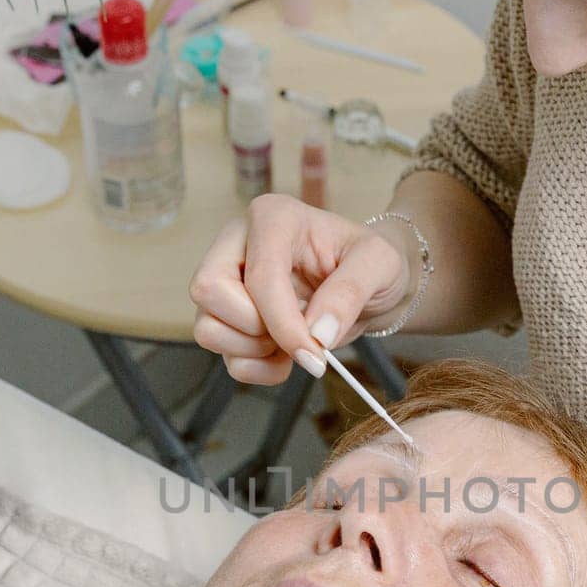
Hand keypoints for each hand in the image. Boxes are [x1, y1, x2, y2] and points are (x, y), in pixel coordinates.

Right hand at [187, 194, 412, 384]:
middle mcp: (238, 244)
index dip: (283, 322)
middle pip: (207, 290)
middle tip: (299, 334)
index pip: (258, 275)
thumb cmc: (371, 264)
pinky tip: (285, 355)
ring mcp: (227, 283)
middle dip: (256, 328)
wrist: (370, 285)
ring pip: (206, 328)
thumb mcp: (380, 264)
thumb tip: (317, 333)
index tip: (316, 352)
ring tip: (294, 343)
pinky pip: (224, 357)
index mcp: (273, 218)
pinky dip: (256, 368)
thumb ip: (351, 292)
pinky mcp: (228, 318)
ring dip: (253, 351)